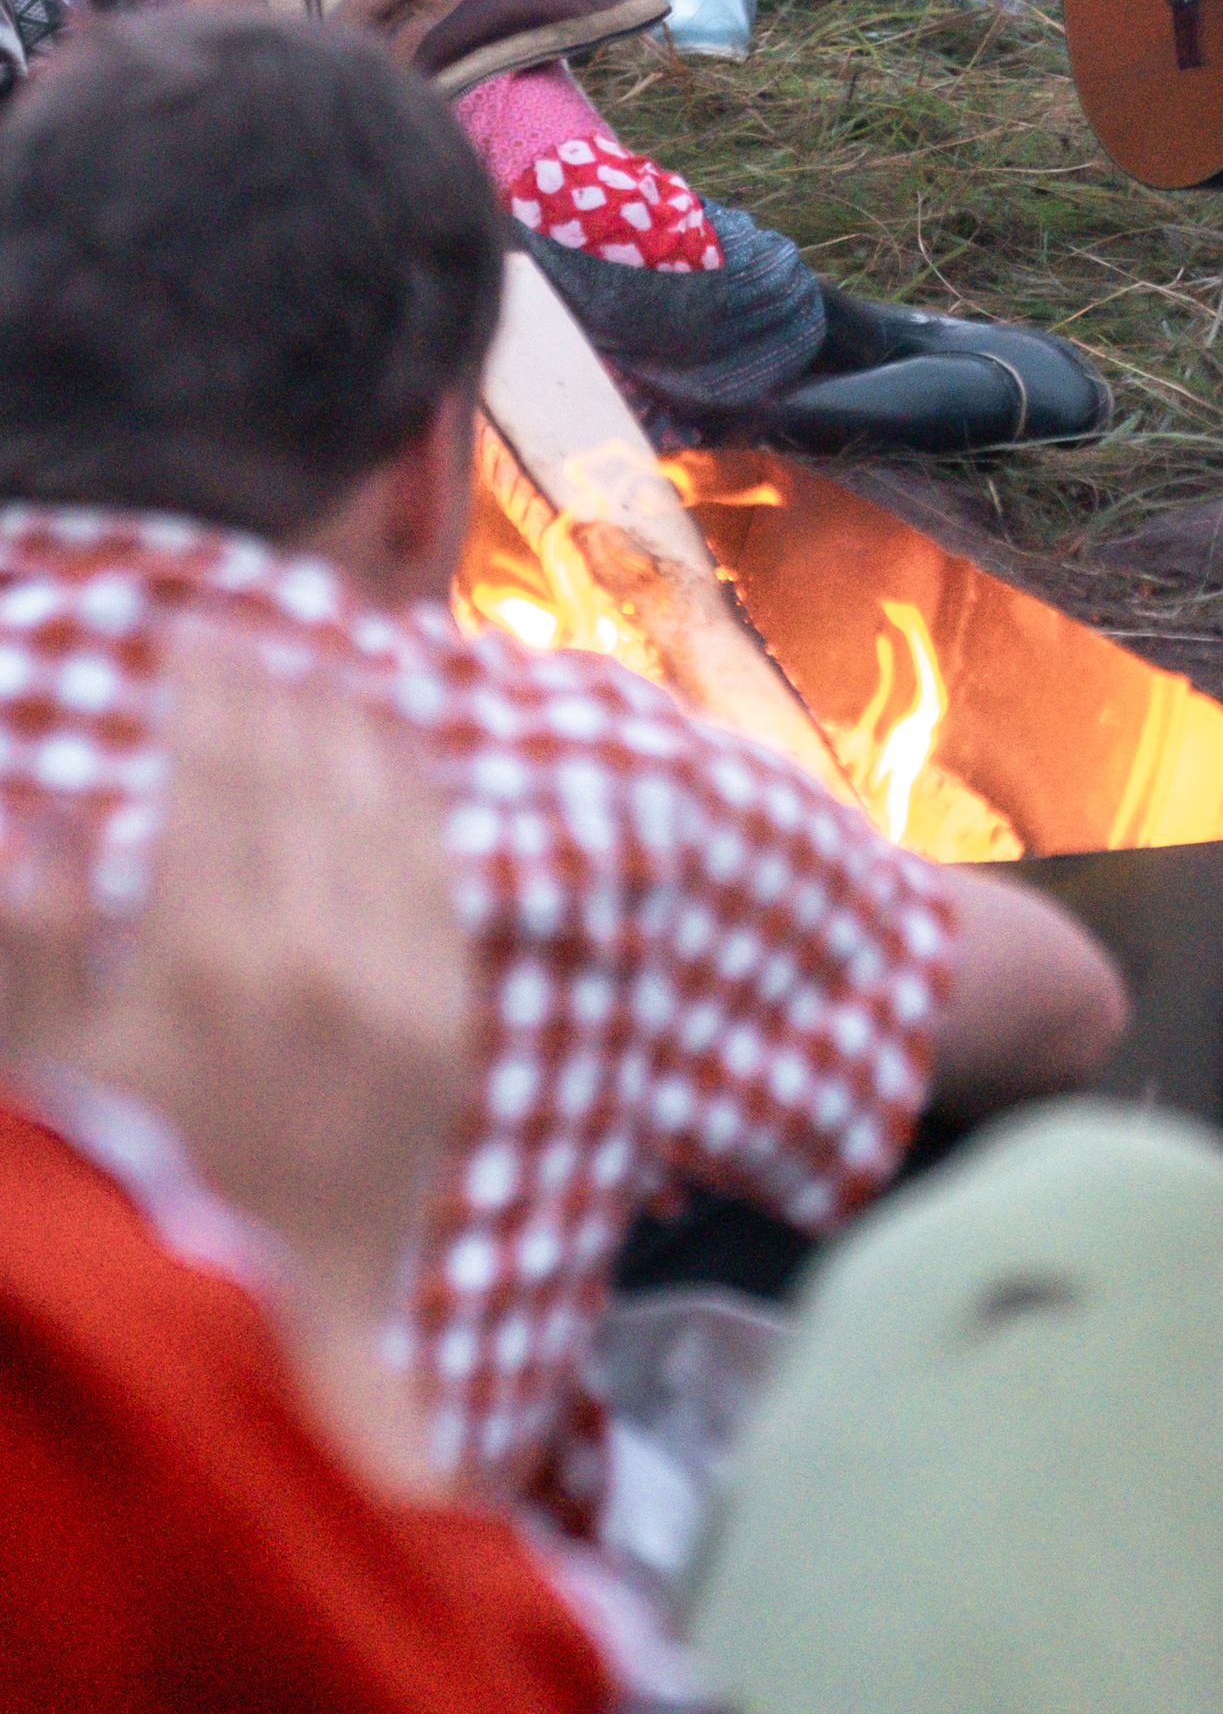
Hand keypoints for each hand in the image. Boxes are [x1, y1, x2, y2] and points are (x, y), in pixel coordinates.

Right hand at [0, 627, 468, 1489]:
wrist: (264, 1333)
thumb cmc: (129, 1202)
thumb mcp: (45, 1083)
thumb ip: (25, 947)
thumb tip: (29, 814)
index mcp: (206, 957)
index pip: (218, 772)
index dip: (206, 685)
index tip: (195, 625)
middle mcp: (315, 955)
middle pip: (301, 772)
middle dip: (272, 684)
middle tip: (252, 623)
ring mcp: (395, 984)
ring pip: (380, 805)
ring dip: (349, 720)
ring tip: (322, 662)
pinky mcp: (445, 1017)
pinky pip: (436, 868)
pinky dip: (415, 793)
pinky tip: (397, 752)